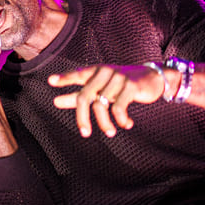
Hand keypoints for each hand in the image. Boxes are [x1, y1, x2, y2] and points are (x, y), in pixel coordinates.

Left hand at [49, 63, 164, 137]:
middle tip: (84, 133)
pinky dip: (121, 119)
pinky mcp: (131, 86)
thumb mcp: (102, 89)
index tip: (51, 81)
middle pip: (85, 96)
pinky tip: (127, 125)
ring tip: (110, 133)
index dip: (65, 78)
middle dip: (82, 117)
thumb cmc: (122, 85)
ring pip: (102, 105)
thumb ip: (80, 95)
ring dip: (106, 123)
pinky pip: (119, 107)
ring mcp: (118, 78)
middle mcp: (105, 72)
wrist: (153, 79)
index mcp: (96, 71)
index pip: (78, 74)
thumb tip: (55, 102)